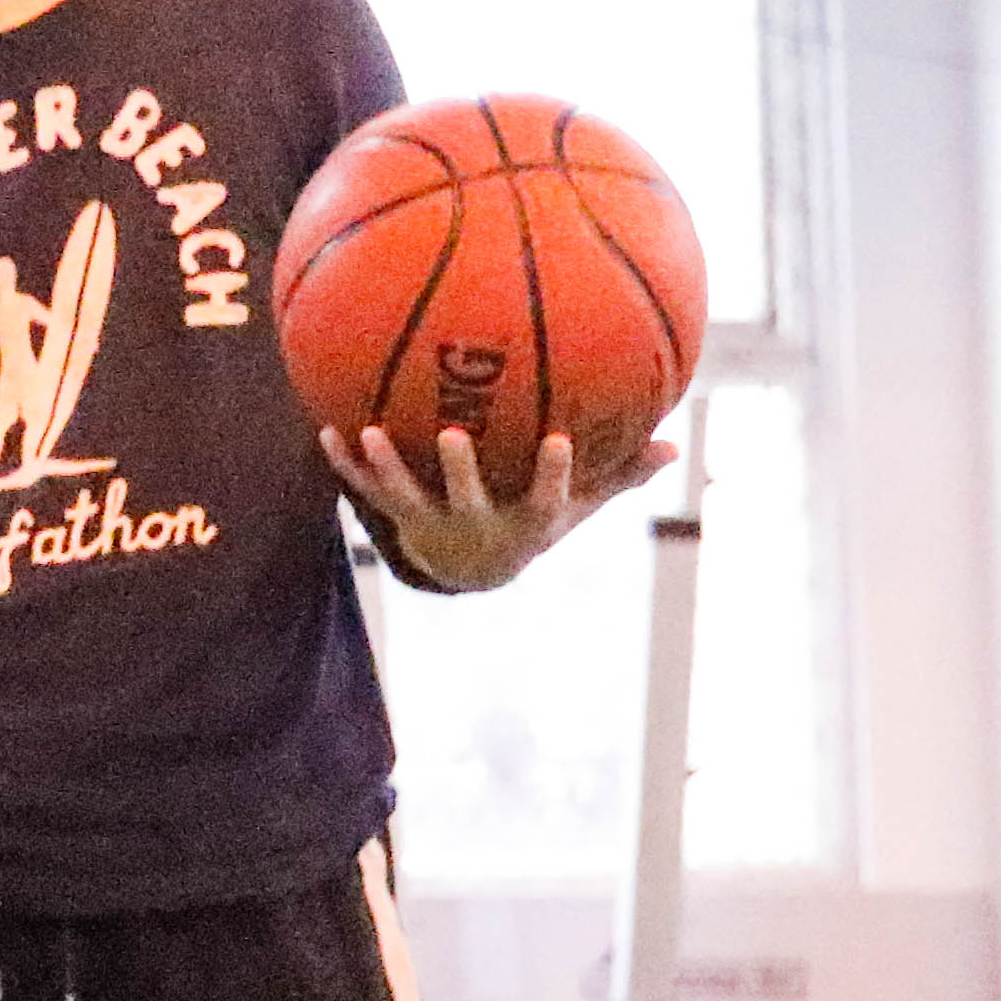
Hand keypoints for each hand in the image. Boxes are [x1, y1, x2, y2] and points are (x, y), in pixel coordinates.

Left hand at [328, 419, 666, 594]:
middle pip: (465, 500)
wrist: (474, 569)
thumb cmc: (533, 521)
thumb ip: (620, 475)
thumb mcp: (579, 507)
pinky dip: (347, 467)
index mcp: (521, 521)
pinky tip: (327, 431)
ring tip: (369, 432)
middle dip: (458, 470)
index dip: (551, 474)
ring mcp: (433, 522)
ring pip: (406, 497)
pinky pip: (368, 492)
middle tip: (451, 434)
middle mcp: (474, 523)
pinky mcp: (399, 517)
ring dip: (385, 467)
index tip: (558, 440)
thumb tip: (674, 447)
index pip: (543, 500)